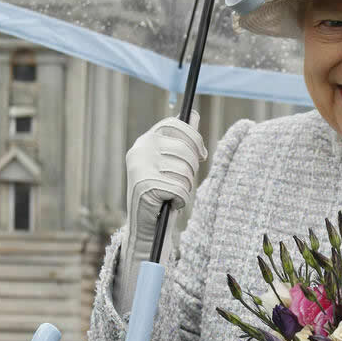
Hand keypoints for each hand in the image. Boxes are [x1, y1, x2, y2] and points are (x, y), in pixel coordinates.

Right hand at [125, 110, 207, 244]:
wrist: (145, 225)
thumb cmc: (162, 192)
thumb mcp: (171, 163)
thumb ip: (181, 140)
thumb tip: (194, 115)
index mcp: (145, 141)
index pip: (174, 124)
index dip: (193, 138)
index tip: (202, 154)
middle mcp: (140, 150)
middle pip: (185, 150)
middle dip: (191, 170)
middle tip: (181, 183)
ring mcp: (141, 168)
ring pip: (184, 171)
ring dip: (185, 187)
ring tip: (172, 194)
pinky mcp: (145, 186)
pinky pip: (180, 189)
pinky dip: (181, 200)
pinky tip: (170, 204)